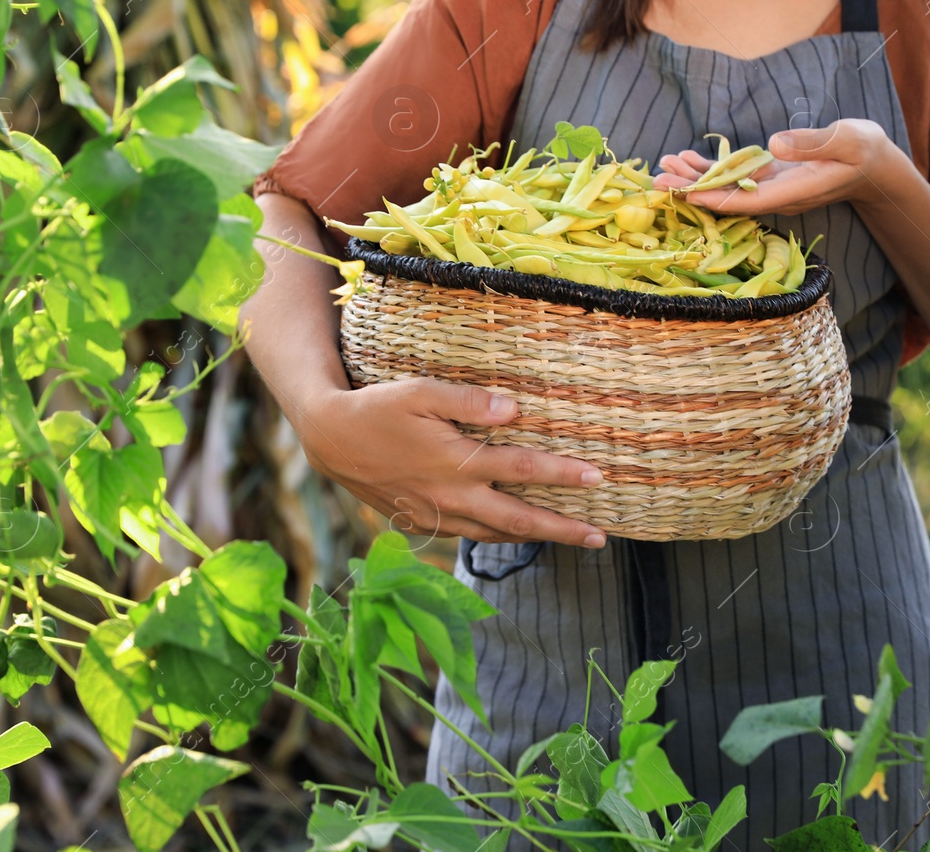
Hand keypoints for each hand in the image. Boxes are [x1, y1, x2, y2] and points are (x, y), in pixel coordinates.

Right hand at [292, 377, 608, 547]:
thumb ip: (468, 401)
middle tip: (600, 537)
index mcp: (457, 461)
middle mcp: (452, 496)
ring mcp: (437, 514)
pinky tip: (515, 534)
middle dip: (563, 529)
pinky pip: (471, 536)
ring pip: (496, 535)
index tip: (597, 477)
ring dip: (535, 538)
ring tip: (568, 539)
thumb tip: (515, 410)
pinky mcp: (423, 521)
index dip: (563, 474)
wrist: (329, 440)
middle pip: (519, 519)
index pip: (523, 468)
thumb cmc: (378, 407)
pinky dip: (500, 538)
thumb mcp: (420, 391)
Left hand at [652, 118, 899, 214]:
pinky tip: (686, 160)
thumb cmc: (863, 149)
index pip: (750, 201)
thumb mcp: (847, 139)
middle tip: (659, 181)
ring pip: (727, 189)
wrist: (873, 163)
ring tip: (664, 166)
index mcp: (795, 191)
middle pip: (729, 199)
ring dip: (695, 179)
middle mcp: (778, 195)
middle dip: (693, 191)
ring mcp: (771, 188)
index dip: (717, 199)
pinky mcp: (769, 177)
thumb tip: (774, 143)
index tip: (688, 194)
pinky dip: (710, 170)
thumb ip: (812, 142)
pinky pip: (734, 178)